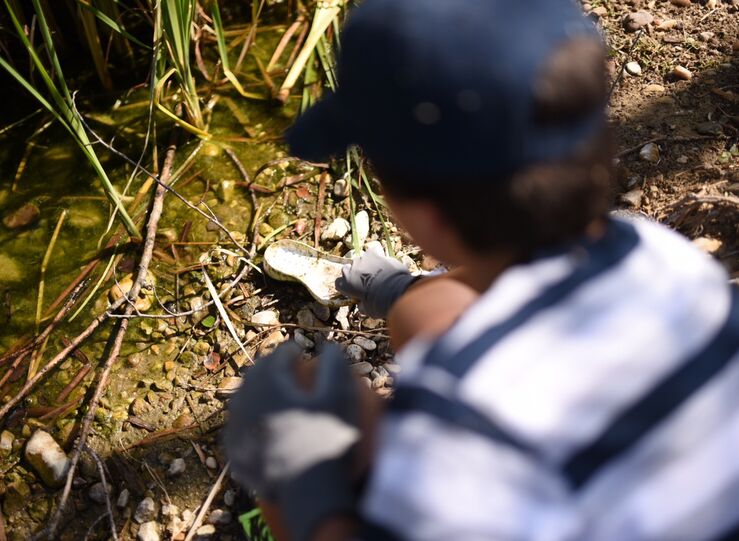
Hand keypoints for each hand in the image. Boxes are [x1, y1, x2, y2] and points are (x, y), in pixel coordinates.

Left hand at [224, 342, 358, 540]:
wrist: (310, 494)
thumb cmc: (328, 441)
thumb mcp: (339, 398)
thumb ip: (335, 366)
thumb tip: (330, 346)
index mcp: (267, 386)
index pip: (275, 358)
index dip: (288, 351)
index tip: (298, 350)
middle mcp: (246, 405)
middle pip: (254, 376)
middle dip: (267, 366)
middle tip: (282, 364)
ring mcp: (238, 432)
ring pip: (241, 401)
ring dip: (255, 390)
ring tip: (270, 391)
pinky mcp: (236, 455)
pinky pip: (238, 429)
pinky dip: (248, 419)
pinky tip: (259, 423)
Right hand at [335, 250, 418, 317]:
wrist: (393, 290)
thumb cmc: (378, 303)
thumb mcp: (367, 310)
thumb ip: (362, 305)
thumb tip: (361, 305)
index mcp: (345, 284)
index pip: (338, 282)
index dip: (346, 285)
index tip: (354, 289)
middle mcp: (350, 270)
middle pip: (348, 268)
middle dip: (355, 273)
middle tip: (366, 280)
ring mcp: (362, 260)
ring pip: (361, 259)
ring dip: (366, 264)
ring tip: (377, 271)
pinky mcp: (374, 254)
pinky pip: (373, 252)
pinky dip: (377, 256)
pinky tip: (384, 262)